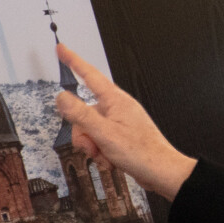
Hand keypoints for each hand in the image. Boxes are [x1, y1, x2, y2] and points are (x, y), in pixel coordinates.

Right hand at [54, 43, 197, 200]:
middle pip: (84, 112)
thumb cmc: (142, 153)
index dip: (73, 61)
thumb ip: (80, 114)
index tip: (61, 49)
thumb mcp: (104, 133)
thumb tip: (61, 97)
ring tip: (106, 156)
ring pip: (90, 129)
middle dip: (83, 133)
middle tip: (92, 147)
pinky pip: (100, 140)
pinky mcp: (121, 137)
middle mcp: (117, 108)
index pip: (89, 74)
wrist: (162, 173)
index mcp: (115, 100)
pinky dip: (101, 152)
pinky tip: (111, 160)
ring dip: (92, 146)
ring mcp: (119, 123)